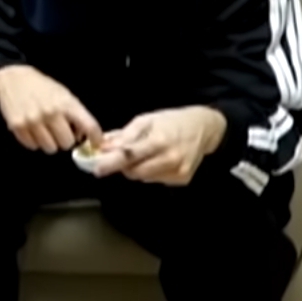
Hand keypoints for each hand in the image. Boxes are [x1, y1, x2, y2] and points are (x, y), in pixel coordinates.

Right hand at [0, 65, 100, 153]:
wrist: (13, 78)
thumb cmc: (41, 87)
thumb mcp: (64, 95)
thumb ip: (76, 114)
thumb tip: (84, 136)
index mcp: (66, 103)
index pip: (88, 126)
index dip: (95, 138)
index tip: (95, 143)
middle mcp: (50, 112)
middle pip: (67, 143)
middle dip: (65, 140)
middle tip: (60, 132)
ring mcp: (33, 120)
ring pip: (50, 148)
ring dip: (49, 142)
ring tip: (45, 130)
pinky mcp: (17, 126)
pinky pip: (32, 146)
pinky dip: (34, 141)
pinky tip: (33, 129)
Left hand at [96, 108, 225, 184]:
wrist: (205, 128)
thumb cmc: (173, 121)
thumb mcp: (147, 120)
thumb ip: (125, 135)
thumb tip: (103, 146)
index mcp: (159, 140)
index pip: (129, 156)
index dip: (111, 162)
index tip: (96, 167)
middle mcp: (170, 159)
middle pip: (134, 171)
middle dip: (122, 166)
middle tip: (118, 157)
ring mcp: (177, 172)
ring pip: (143, 178)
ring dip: (136, 168)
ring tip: (144, 154)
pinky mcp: (182, 180)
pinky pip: (155, 180)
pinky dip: (150, 172)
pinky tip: (158, 160)